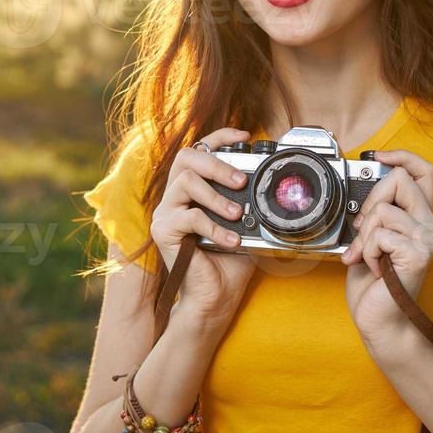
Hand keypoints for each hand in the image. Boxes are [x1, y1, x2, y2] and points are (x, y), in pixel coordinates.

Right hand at [148, 127, 257, 326]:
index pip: (200, 150)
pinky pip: (189, 218)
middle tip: (241, 181)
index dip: (220, 136)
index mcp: (194, 189)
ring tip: (237, 214)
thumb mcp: (246, 224)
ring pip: (186, 182)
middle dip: (218, 163)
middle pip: (186, 157)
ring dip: (216, 195)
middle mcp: (176, 196)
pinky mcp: (163, 232)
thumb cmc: (230, 261)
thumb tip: (269, 183)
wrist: (216, 297)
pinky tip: (231, 240)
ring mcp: (167, 213)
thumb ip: (249, 201)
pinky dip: (215, 227)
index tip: (245, 135)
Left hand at [341, 149, 432, 346]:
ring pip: (383, 209)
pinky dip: (367, 253)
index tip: (380, 156)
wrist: (381, 321)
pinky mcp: (417, 254)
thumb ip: (376, 215)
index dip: (403, 155)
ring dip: (364, 236)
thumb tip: (364, 194)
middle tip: (364, 230)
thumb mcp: (372, 240)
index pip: (424, 171)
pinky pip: (379, 235)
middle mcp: (428, 225)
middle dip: (370, 201)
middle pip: (399, 179)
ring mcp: (426, 239)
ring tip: (368, 257)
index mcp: (418, 218)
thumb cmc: (374, 285)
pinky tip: (374, 268)